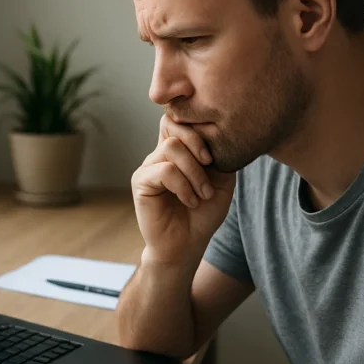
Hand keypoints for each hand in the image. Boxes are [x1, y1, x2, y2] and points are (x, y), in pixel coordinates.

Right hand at [131, 114, 235, 263]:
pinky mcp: (141, 182)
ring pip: (172, 148)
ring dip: (194, 172)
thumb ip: (219, 155)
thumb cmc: (203, 214)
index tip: (214, 151)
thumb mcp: (222, 181)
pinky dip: (183, 186)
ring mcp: (149, 167)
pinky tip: (191, 201)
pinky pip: (165, 170)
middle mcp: (160, 154)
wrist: (187, 245)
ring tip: (203, 193)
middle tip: (211, 165)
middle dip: (198, 143)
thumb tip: (219, 132)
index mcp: (178, 150)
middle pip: (172, 124)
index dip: (197, 125)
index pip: (179, 118)